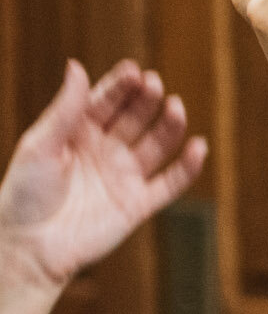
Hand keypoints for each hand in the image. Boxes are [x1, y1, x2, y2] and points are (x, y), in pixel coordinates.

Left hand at [0, 60, 208, 294]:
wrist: (27, 247)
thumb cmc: (23, 194)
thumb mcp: (39, 145)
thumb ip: (64, 109)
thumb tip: (77, 66)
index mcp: (79, 134)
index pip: (107, 102)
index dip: (121, 86)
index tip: (134, 71)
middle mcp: (106, 151)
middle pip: (136, 118)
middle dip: (147, 100)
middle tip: (154, 85)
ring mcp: (124, 177)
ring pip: (158, 145)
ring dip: (170, 126)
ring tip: (176, 108)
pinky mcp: (139, 204)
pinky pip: (171, 183)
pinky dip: (188, 167)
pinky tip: (198, 147)